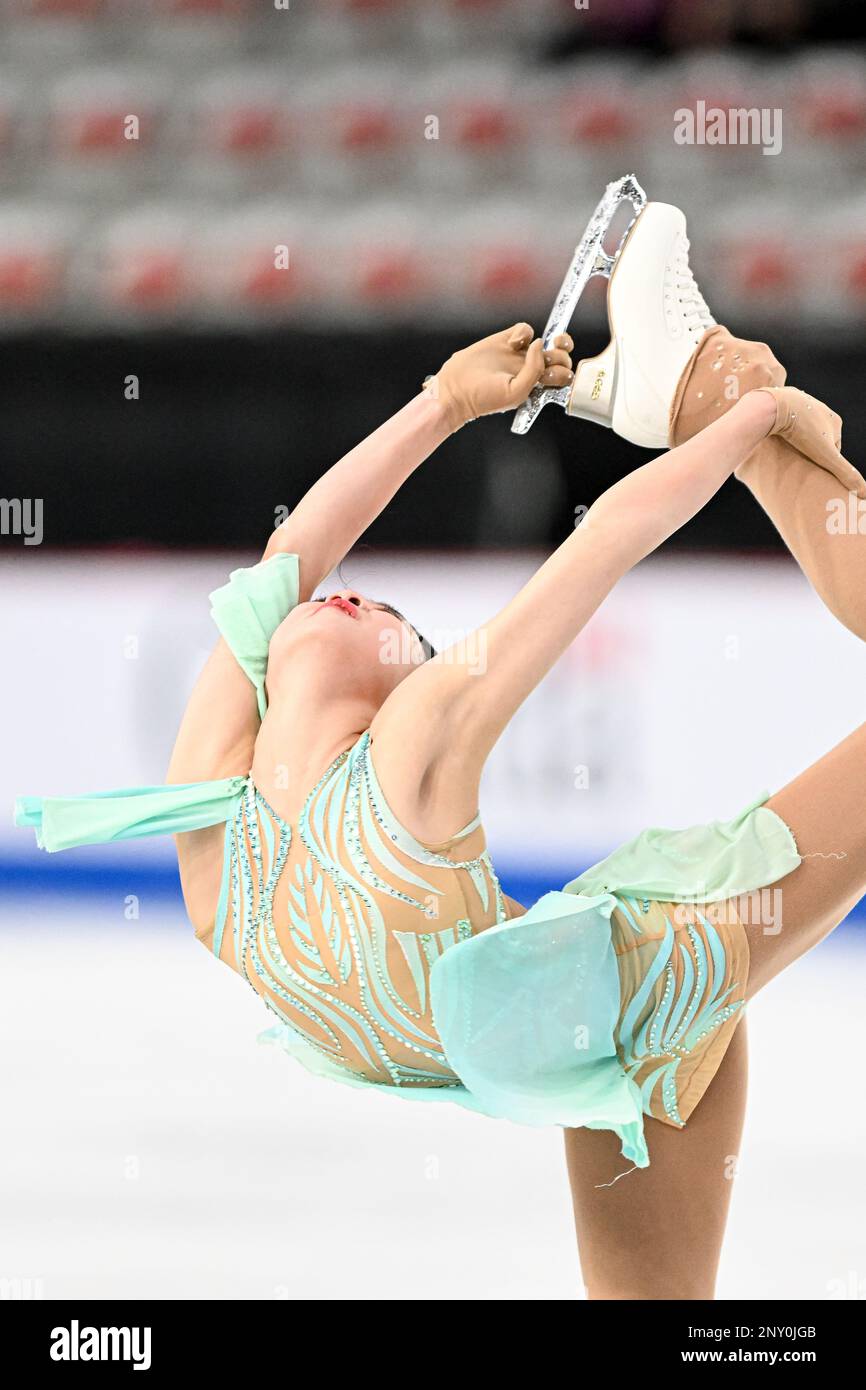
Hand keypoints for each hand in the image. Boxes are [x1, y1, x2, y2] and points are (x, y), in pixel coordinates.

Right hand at [424, 322, 573, 431]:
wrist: (457, 388)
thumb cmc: (485, 397)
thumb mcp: (516, 391)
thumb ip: (534, 370)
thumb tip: (541, 344)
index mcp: (537, 386)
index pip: (562, 375)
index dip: (564, 370)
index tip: (554, 370)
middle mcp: (531, 369)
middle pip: (559, 357)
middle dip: (561, 354)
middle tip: (552, 355)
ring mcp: (519, 354)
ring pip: (546, 341)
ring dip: (547, 341)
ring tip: (533, 348)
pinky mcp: (506, 340)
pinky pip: (525, 329)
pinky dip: (523, 333)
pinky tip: (512, 343)